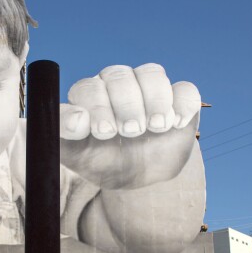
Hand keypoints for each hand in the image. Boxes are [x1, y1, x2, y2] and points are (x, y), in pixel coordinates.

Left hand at [60, 63, 200, 189]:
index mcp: (90, 97)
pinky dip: (183, 103)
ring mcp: (149, 90)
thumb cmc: (103, 162)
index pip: (89, 88)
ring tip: (156, 127)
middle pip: (120, 76)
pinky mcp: (178, 100)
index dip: (97, 106)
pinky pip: (185, 90)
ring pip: (152, 74)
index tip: (104, 133)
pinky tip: (176, 123)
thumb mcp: (78, 156)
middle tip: (131, 132)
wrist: (137, 178)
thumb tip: (77, 121)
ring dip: (155, 100)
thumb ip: (66, 136)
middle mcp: (118, 86)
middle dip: (126, 105)